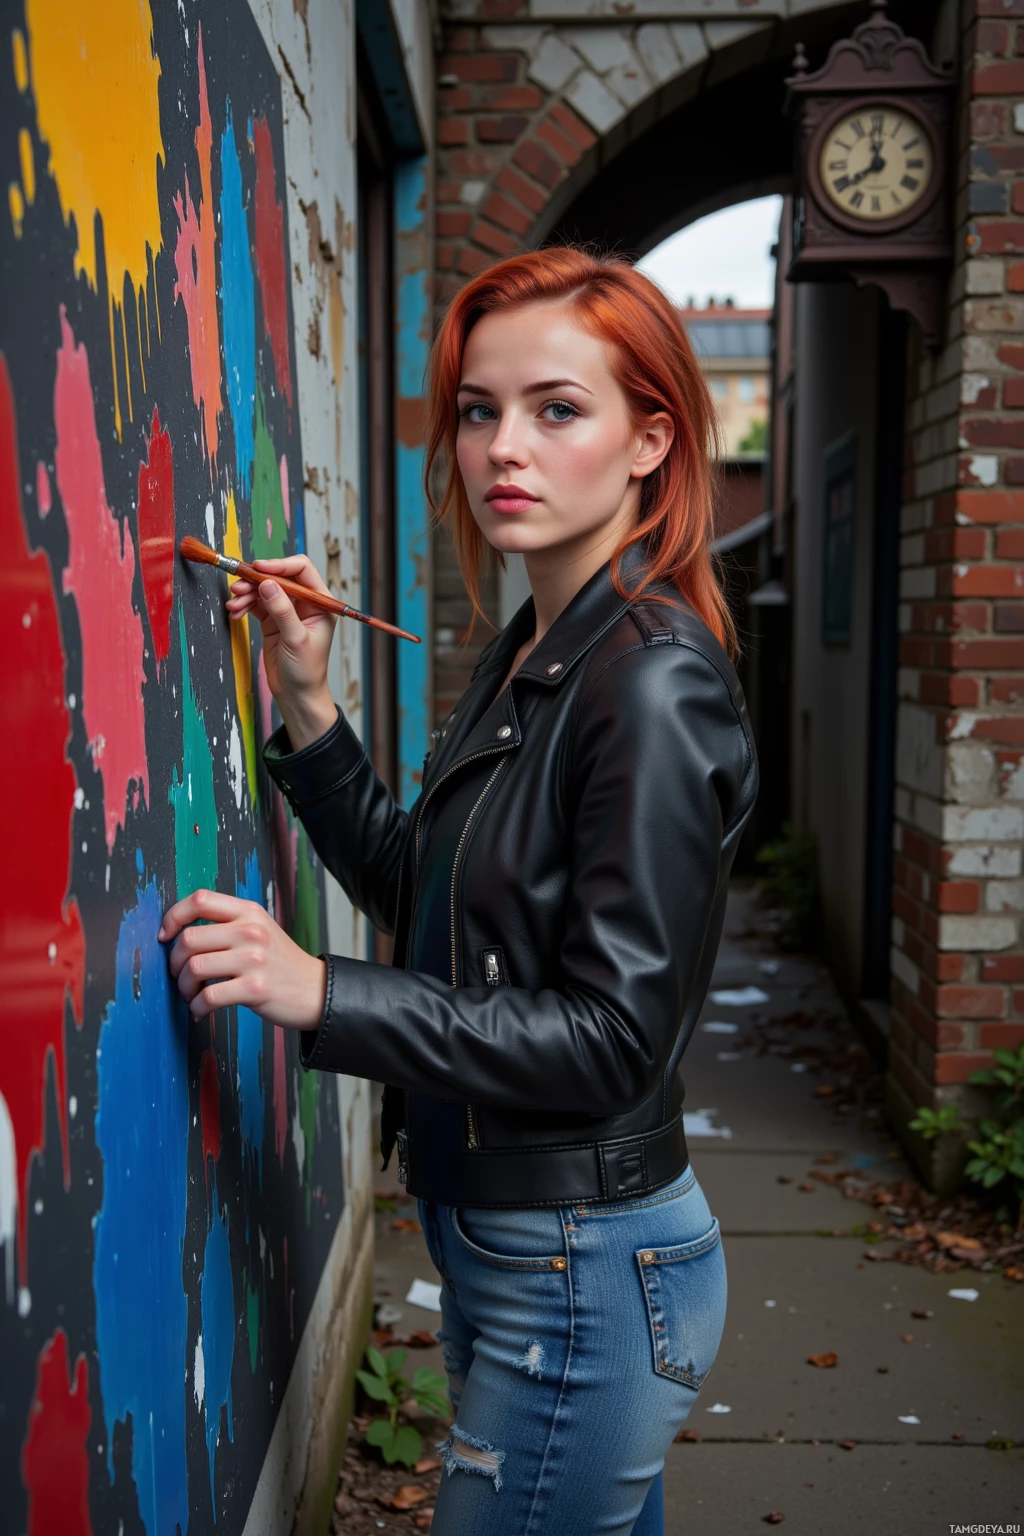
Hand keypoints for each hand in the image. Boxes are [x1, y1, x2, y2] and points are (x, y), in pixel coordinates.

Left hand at [159, 889, 326, 1029]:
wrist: (315, 990)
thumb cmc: (279, 963)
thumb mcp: (259, 930)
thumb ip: (226, 924)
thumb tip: (177, 934)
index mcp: (249, 912)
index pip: (200, 900)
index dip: (173, 917)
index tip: (165, 937)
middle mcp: (251, 931)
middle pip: (189, 938)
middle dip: (174, 962)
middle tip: (180, 976)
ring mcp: (254, 959)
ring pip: (194, 968)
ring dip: (184, 987)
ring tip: (191, 995)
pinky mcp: (255, 989)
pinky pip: (208, 997)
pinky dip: (197, 1007)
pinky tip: (200, 1011)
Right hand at [225, 554, 336, 744]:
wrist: (296, 695)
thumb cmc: (306, 671)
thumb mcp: (296, 640)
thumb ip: (283, 611)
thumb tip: (268, 584)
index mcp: (320, 603)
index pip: (301, 570)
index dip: (279, 565)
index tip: (259, 568)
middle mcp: (304, 603)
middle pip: (278, 577)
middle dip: (257, 580)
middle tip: (238, 586)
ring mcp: (287, 610)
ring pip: (264, 589)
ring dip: (246, 593)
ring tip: (234, 603)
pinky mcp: (272, 621)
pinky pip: (256, 604)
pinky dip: (244, 605)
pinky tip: (234, 612)